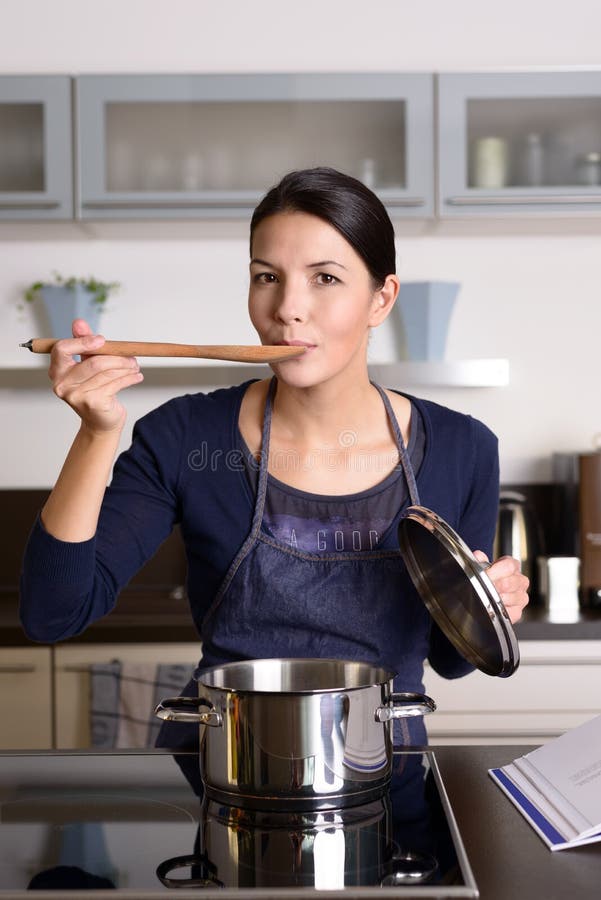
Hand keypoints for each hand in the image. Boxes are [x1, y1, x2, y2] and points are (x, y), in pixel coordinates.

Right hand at [48, 318, 142, 433]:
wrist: (100, 421)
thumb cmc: (94, 389)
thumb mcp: (87, 364)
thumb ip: (83, 343)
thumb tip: (78, 322)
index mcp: (57, 371)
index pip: (62, 349)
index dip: (82, 341)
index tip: (102, 339)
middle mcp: (62, 384)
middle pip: (93, 362)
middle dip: (117, 357)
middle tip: (131, 357)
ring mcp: (77, 396)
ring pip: (107, 372)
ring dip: (126, 367)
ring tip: (134, 366)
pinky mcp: (93, 403)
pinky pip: (116, 384)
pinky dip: (130, 378)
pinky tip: (136, 376)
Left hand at [473, 551, 529, 623]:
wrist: (489, 595)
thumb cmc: (489, 579)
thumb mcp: (483, 566)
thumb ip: (480, 560)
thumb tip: (478, 556)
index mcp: (513, 566)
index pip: (509, 566)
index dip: (495, 570)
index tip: (485, 574)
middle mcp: (520, 581)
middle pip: (509, 583)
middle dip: (493, 586)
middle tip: (483, 587)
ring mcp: (521, 597)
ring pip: (510, 597)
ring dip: (496, 598)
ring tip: (487, 596)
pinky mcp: (518, 611)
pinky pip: (509, 612)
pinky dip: (499, 610)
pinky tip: (493, 607)